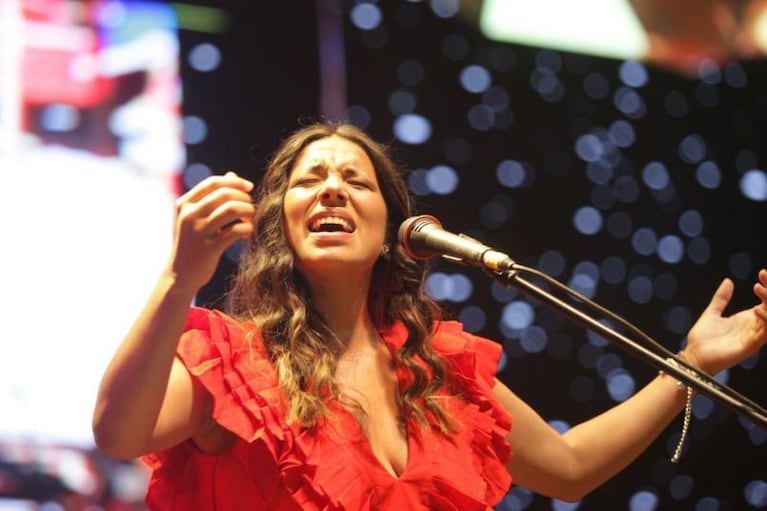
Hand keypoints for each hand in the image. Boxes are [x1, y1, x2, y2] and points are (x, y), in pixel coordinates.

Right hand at [166, 171, 255, 290]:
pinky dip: (247, 229)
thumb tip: (233, 175)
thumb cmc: (193, 242)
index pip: (213, 182)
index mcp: (184, 204)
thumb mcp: (196, 217)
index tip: (249, 187)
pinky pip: (236, 231)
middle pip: (225, 194)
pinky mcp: (209, 248)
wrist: (180, 274)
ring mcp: (198, 232)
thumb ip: (212, 196)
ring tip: (251, 219)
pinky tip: (247, 234)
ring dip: (248, 211)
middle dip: (244, 198)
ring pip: (232, 209)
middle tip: (251, 208)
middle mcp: (189, 215)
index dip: (235, 182)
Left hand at [684, 269, 766, 374]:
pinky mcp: (750, 347)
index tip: (762, 273)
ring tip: (760, 289)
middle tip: (762, 278)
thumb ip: (721, 298)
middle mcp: (754, 327)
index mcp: (747, 319)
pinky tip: (757, 310)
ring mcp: (754, 337)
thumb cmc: (703, 338)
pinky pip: (764, 334)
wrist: (694, 355)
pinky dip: (766, 321)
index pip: (765, 301)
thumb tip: (728, 281)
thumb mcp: (712, 313)